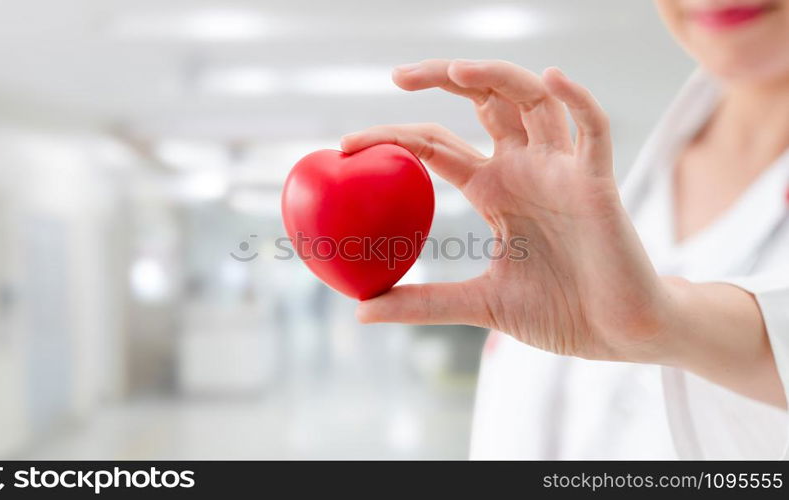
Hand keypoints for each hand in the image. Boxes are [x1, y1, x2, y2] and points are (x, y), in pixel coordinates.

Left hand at [341, 59, 672, 361]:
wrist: (617, 333)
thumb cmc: (558, 312)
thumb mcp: (479, 304)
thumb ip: (425, 301)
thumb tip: (362, 310)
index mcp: (494, 190)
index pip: (436, 146)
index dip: (394, 137)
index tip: (346, 145)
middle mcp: (525, 169)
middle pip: (483, 102)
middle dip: (442, 79)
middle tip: (397, 75)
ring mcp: (562, 171)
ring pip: (532, 101)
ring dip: (498, 78)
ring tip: (456, 70)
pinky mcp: (598, 183)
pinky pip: (592, 129)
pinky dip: (577, 100)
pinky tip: (551, 79)